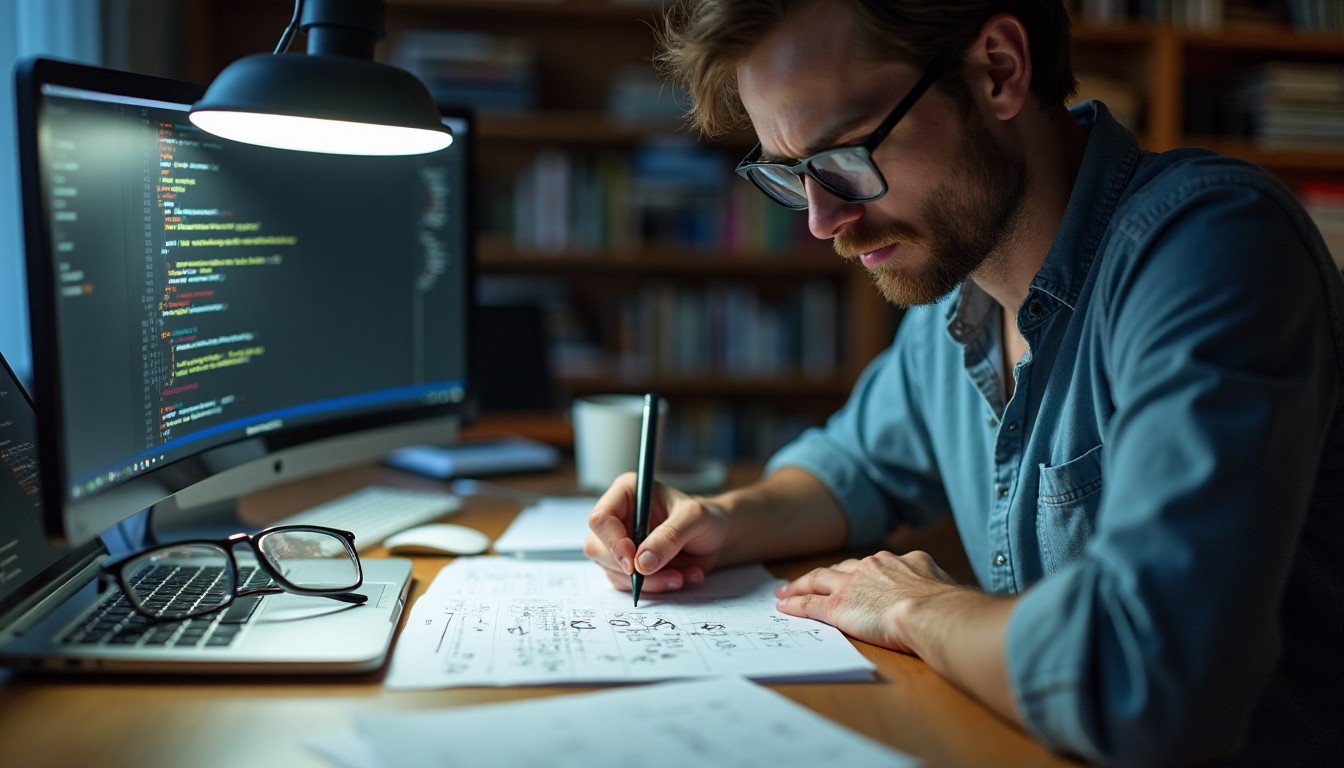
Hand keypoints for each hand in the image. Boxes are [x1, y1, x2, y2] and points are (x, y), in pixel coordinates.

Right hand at [584, 471, 730, 593]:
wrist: (716, 539)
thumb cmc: (706, 519)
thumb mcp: (695, 519)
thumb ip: (670, 536)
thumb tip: (642, 562)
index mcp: (626, 494)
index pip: (601, 519)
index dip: (613, 543)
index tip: (634, 563)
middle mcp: (618, 518)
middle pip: (598, 549)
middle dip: (632, 570)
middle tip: (669, 575)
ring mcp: (619, 544)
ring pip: (614, 572)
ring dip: (650, 582)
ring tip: (683, 575)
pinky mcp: (628, 566)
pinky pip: (629, 585)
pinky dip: (656, 587)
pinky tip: (681, 577)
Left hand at [774, 550, 961, 652]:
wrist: (930, 612)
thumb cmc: (945, 607)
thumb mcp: (944, 587)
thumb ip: (936, 587)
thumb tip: (945, 597)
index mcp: (900, 561)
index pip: (874, 565)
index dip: (859, 571)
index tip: (852, 575)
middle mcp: (872, 566)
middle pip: (841, 568)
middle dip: (826, 574)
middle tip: (811, 580)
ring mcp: (852, 586)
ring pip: (817, 580)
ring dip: (799, 585)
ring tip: (785, 591)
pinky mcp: (837, 607)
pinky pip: (809, 603)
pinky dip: (794, 603)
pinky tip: (783, 606)